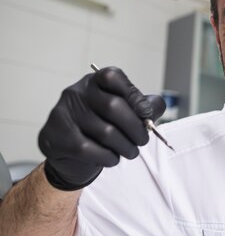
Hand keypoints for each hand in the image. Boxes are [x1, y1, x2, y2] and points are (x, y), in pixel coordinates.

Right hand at [38, 67, 165, 190]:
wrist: (69, 156)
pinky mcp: (57, 136)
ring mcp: (63, 113)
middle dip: (136, 127)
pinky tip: (113, 158)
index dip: (134, 95)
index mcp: (94, 82)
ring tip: (131, 152)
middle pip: (114, 106)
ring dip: (126, 146)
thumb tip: (156, 106)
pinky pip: (90, 150)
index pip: (113, 77)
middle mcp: (76, 93)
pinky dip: (109, 157)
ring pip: (106, 132)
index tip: (146, 113)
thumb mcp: (123, 113)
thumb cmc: (100, 129)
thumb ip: (142, 107)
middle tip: (143, 140)